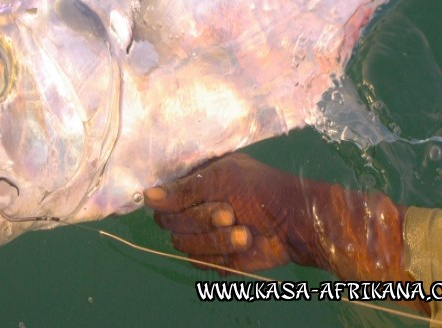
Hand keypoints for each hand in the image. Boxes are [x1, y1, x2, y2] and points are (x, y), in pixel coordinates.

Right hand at [144, 153, 304, 273]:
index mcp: (194, 184)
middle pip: (169, 224)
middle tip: (229, 213)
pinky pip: (199, 261)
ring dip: (216, 240)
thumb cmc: (261, 191)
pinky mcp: (214, 257)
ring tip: (244, 232)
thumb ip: (184, 190)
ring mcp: (202, 234)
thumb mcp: (222, 179)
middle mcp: (192, 209)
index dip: (173, 204)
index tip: (199, 199)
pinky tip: (244, 245)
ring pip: (184, 245)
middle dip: (201, 221)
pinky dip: (221, 254)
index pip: (161, 199)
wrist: (296, 223)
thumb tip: (146, 196)